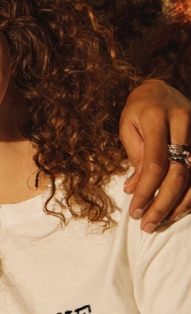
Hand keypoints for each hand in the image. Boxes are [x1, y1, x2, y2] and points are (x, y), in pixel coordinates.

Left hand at [119, 79, 190, 230]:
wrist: (160, 89)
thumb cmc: (139, 110)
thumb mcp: (128, 127)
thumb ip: (136, 156)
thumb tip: (134, 189)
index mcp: (158, 119)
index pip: (155, 163)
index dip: (147, 190)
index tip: (135, 211)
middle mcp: (184, 124)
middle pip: (179, 173)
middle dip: (163, 203)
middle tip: (147, 224)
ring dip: (180, 203)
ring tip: (161, 221)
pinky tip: (179, 208)